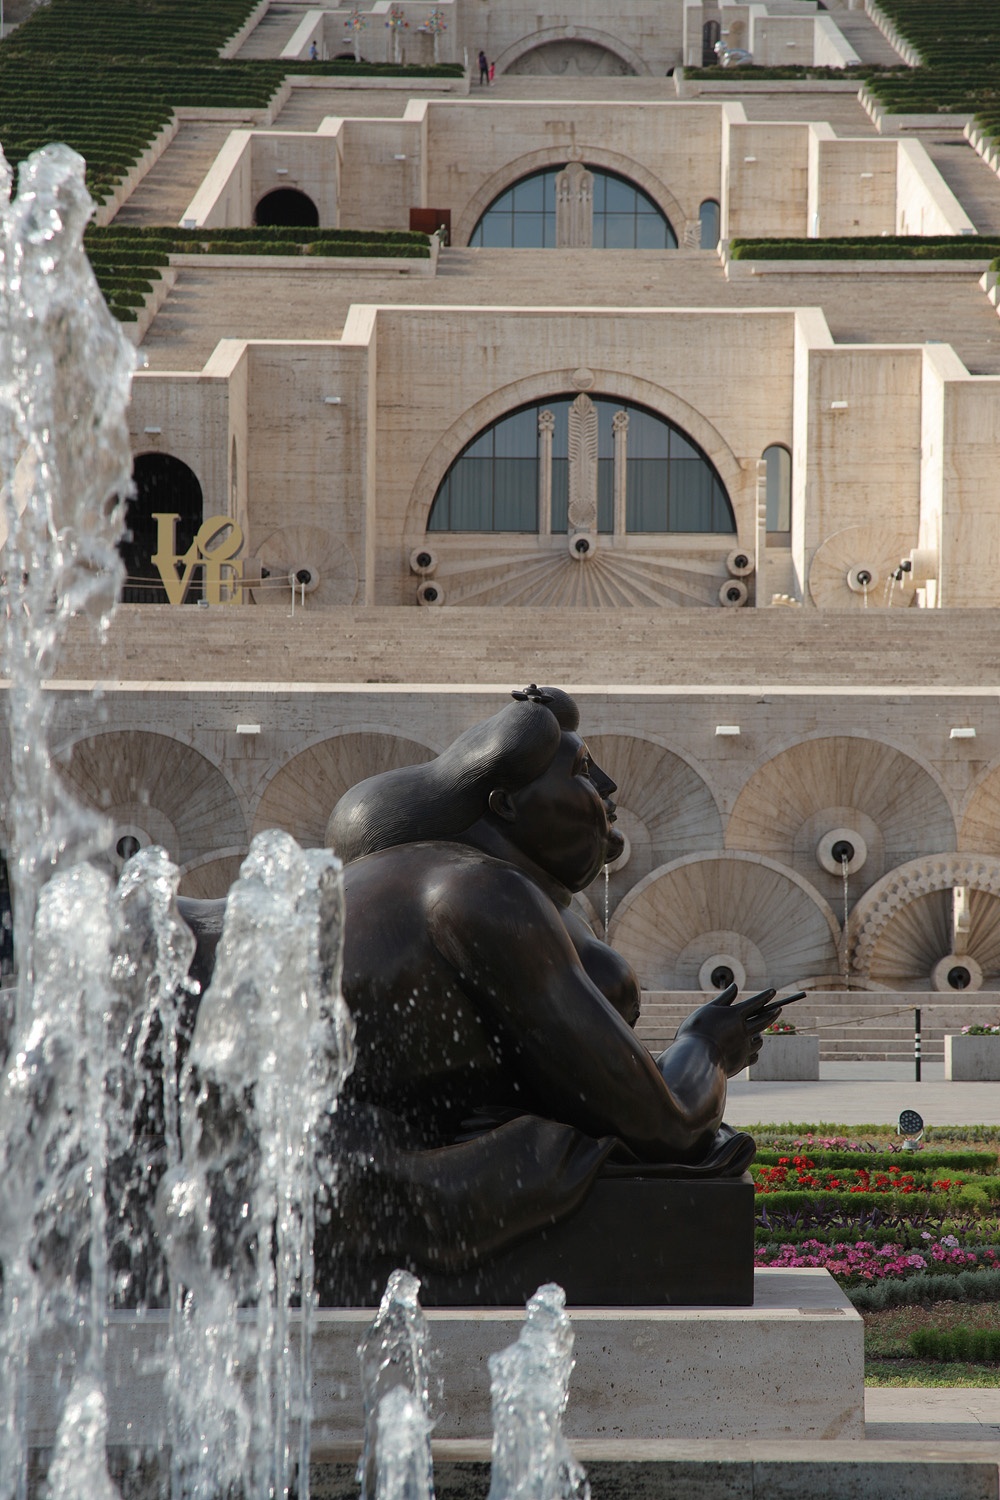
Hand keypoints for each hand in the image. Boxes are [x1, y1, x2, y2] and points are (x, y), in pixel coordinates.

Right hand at [674, 984, 804, 1077]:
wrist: (696, 1058)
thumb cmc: (698, 1030)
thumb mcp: (709, 1009)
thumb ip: (724, 998)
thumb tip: (735, 986)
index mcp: (736, 1015)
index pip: (755, 1003)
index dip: (765, 997)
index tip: (773, 992)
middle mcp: (744, 1030)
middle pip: (763, 1020)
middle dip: (772, 1014)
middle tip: (779, 1009)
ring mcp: (745, 1047)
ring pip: (759, 1039)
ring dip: (761, 1033)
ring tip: (761, 1031)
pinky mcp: (742, 1061)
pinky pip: (754, 1055)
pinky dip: (755, 1050)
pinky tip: (752, 1049)